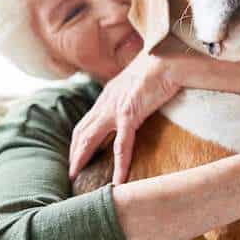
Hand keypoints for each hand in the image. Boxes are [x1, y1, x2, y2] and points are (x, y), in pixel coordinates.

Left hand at [69, 35, 190, 183]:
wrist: (168, 60)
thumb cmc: (160, 67)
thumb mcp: (140, 81)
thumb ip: (134, 92)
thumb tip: (140, 98)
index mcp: (109, 94)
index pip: (88, 120)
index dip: (79, 138)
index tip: (77, 153)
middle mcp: (106, 101)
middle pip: (82, 130)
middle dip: (74, 151)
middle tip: (71, 171)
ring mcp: (115, 108)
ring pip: (90, 138)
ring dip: (81, 158)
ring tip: (76, 176)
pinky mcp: (129, 114)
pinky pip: (121, 145)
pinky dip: (119, 164)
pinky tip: (118, 179)